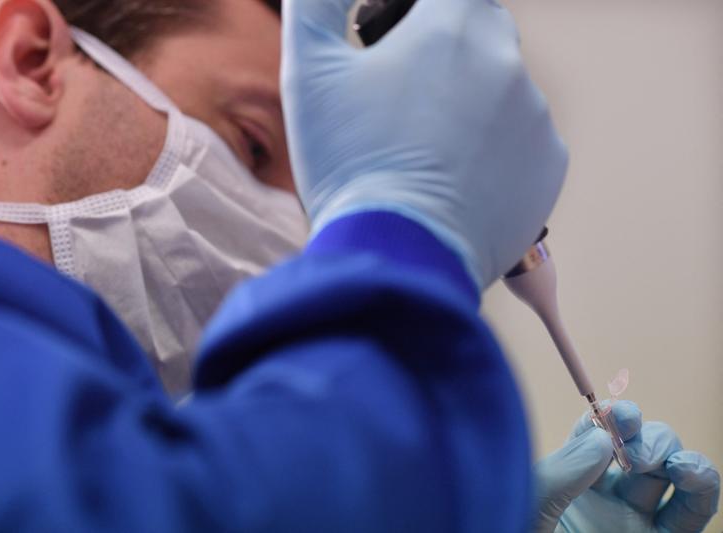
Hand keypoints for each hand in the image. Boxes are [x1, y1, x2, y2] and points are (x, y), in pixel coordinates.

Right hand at [281, 0, 567, 289]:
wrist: (397, 256)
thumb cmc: (352, 164)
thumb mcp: (309, 72)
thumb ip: (314, 5)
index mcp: (454, 26)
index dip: (419, 17)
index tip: (399, 50)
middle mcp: (507, 63)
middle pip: (480, 37)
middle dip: (447, 58)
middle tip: (403, 106)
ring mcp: (535, 117)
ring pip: (501, 94)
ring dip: (470, 108)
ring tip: (426, 155)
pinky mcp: (548, 167)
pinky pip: (523, 144)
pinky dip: (494, 155)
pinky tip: (455, 182)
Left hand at [535, 401, 719, 532]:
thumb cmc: (513, 532)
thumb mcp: (531, 502)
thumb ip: (565, 469)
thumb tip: (603, 438)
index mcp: (567, 479)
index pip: (596, 434)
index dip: (611, 418)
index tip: (617, 415)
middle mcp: (604, 498)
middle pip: (640, 448)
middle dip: (648, 437)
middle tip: (635, 455)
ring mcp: (634, 523)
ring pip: (674, 476)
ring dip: (683, 457)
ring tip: (673, 464)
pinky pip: (691, 515)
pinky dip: (702, 488)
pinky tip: (691, 475)